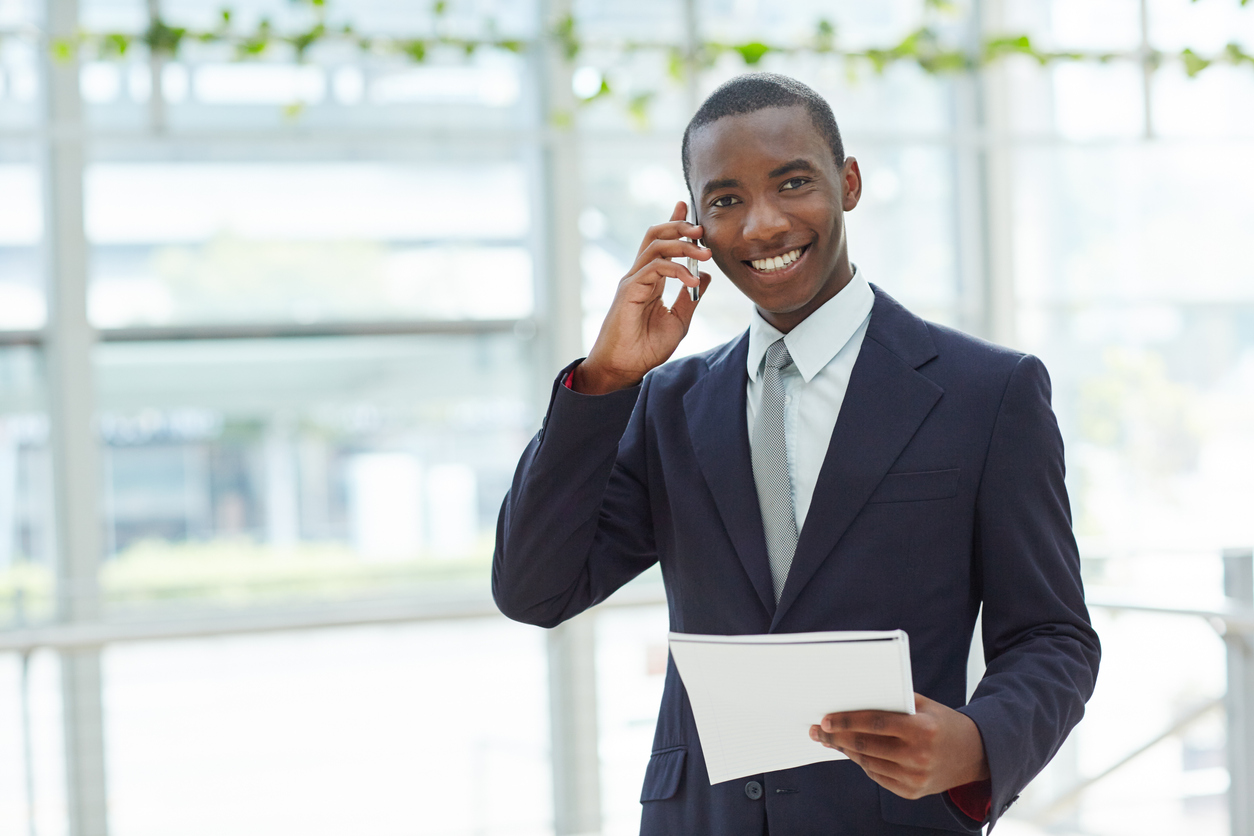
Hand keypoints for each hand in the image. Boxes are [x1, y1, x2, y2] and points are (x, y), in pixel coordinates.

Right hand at [573, 201, 711, 394]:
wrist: (624, 368)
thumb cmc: (646, 348)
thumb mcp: (679, 320)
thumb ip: (691, 297)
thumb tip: (707, 276)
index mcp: (650, 280)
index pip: (661, 244)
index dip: (673, 223)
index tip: (685, 205)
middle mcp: (639, 275)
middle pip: (655, 235)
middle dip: (678, 226)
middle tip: (702, 229)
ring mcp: (632, 280)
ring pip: (655, 246)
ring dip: (682, 245)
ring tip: (705, 252)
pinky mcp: (629, 290)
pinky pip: (655, 268)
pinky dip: (677, 269)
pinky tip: (692, 279)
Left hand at [809, 693, 989, 799]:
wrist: (975, 754)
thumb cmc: (942, 722)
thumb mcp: (923, 705)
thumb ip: (892, 701)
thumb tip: (853, 698)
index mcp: (922, 729)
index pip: (875, 723)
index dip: (847, 721)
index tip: (825, 719)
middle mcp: (918, 756)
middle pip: (866, 746)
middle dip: (837, 738)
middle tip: (818, 731)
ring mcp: (915, 778)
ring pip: (868, 762)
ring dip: (846, 751)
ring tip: (830, 740)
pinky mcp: (912, 792)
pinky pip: (878, 776)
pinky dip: (863, 763)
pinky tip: (852, 752)